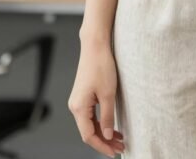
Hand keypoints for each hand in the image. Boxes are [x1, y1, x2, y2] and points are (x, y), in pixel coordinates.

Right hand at [68, 43, 125, 157]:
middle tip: (120, 147)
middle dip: (104, 141)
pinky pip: (91, 116)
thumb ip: (107, 117)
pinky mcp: (83, 96)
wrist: (95, 47)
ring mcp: (78, 101)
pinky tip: (112, 127)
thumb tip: (106, 135)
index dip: (101, 146)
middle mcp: (75, 106)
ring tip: (119, 139)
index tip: (114, 152)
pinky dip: (101, 123)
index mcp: (79, 107)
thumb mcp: (108, 94)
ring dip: (104, 133)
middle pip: (88, 132)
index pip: (88, 135)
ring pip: (90, 124)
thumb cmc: (101, 66)